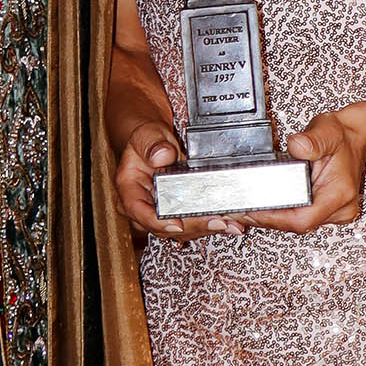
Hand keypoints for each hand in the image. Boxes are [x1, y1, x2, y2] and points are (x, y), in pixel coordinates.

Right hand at [109, 120, 240, 242]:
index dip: (158, 222)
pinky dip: (217, 222)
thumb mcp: (146, 135)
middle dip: (195, 226)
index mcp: (130, 191)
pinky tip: (234, 222)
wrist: (156, 142)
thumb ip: (152, 144)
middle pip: (167, 226)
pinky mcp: (182, 213)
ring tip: (233, 223)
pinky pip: (197, 223)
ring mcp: (165, 213)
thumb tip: (163, 155)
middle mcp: (146, 208)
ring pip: (186, 230)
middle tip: (218, 222)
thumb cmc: (148, 140)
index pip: (139, 211)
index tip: (177, 224)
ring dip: (210, 227)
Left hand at [243, 105, 365, 233]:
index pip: (303, 219)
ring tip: (246, 209)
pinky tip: (264, 208)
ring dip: (272, 219)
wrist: (355, 137)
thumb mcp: (327, 130)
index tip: (250, 212)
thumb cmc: (342, 136)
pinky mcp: (327, 211)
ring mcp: (335, 212)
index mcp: (340, 194)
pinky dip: (281, 214)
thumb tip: (297, 147)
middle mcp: (340, 208)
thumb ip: (312, 140)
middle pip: (297, 225)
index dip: (273, 219)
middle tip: (238, 211)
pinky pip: (300, 218)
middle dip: (266, 220)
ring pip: (297, 224)